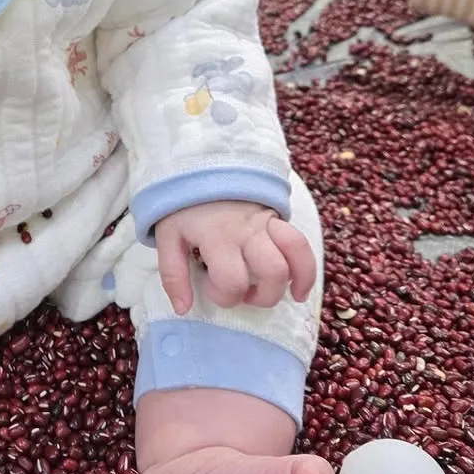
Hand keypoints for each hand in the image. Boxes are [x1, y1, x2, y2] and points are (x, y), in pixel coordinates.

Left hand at [156, 201, 315, 315]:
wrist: (201, 164)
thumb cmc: (183, 206)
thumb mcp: (168, 237)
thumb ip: (173, 275)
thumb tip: (184, 309)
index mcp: (217, 236)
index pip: (232, 281)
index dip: (223, 296)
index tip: (210, 287)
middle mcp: (247, 231)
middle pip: (272, 273)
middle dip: (260, 296)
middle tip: (241, 293)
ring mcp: (266, 223)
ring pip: (294, 257)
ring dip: (285, 285)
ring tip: (269, 294)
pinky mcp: (277, 218)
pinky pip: (301, 245)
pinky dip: (306, 271)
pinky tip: (299, 289)